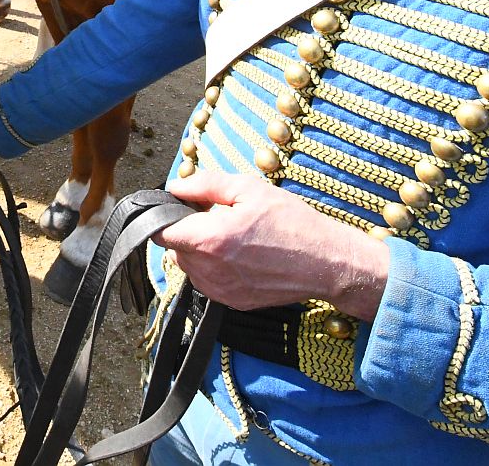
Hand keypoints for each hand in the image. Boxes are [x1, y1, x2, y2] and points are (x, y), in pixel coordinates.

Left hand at [155, 169, 389, 320]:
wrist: (326, 262)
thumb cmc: (292, 223)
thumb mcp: (250, 189)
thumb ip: (206, 185)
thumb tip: (176, 187)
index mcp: (211, 239)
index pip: (161, 233)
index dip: (165, 217)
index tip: (179, 208)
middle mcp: (210, 270)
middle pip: (174, 249)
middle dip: (186, 231)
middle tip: (215, 218)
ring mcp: (220, 291)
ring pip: (189, 267)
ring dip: (199, 251)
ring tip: (231, 237)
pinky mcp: (232, 303)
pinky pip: (207, 282)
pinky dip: (213, 268)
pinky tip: (239, 256)